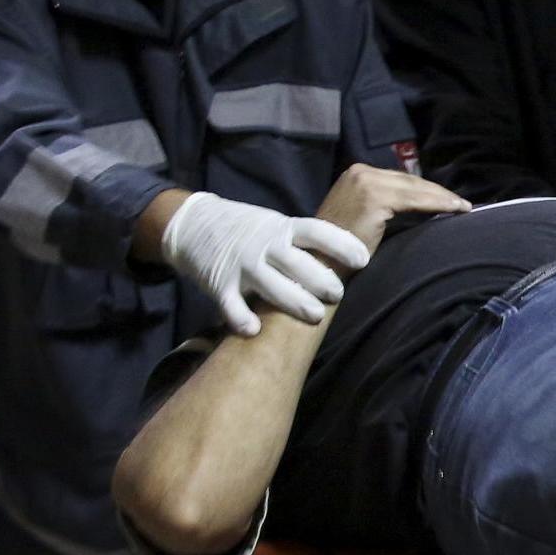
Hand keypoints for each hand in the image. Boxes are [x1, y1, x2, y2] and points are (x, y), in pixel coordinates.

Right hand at [161, 190, 373, 334]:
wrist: (193, 224)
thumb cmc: (248, 229)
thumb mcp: (277, 225)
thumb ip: (304, 241)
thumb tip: (350, 258)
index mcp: (283, 228)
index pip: (317, 232)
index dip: (341, 244)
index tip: (362, 259)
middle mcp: (264, 245)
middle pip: (297, 262)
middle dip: (320, 280)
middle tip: (338, 295)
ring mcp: (241, 265)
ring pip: (270, 285)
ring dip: (294, 301)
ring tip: (316, 316)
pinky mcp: (219, 284)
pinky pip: (230, 305)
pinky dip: (241, 318)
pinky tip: (254, 330)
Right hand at [312, 162, 468, 259]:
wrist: (320, 263)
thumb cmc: (343, 247)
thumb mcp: (365, 216)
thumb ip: (386, 204)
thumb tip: (421, 205)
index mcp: (356, 174)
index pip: (400, 179)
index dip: (426, 189)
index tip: (449, 199)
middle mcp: (359, 172)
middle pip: (409, 180)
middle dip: (437, 192)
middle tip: (462, 204)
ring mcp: (365, 182)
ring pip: (415, 189)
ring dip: (443, 198)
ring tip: (463, 208)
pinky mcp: (373, 197)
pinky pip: (414, 200)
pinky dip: (437, 204)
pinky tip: (454, 210)